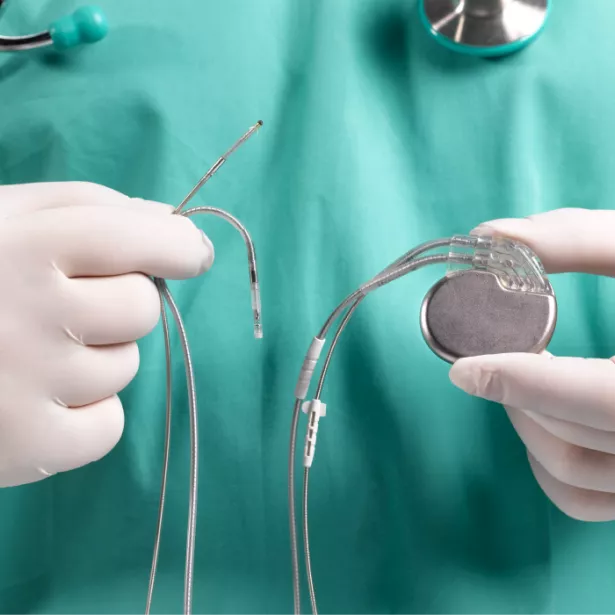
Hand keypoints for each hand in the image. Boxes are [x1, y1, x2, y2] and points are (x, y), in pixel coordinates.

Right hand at [0, 182, 213, 486]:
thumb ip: (81, 209)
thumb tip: (169, 223)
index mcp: (17, 246)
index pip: (131, 236)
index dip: (176, 243)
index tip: (193, 251)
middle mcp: (29, 312)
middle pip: (141, 308)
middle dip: (119, 305)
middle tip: (64, 310)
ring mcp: (32, 384)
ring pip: (126, 366)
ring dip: (95, 359)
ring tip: (28, 357)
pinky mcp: (33, 447)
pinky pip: (110, 425)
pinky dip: (87, 415)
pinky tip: (34, 402)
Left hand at [450, 209, 614, 521]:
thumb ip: (578, 239)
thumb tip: (492, 237)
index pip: (604, 399)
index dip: (525, 384)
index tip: (463, 369)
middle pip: (572, 441)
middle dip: (516, 395)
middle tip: (496, 352)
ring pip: (572, 477)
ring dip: (527, 425)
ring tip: (522, 378)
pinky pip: (585, 501)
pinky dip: (549, 464)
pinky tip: (545, 420)